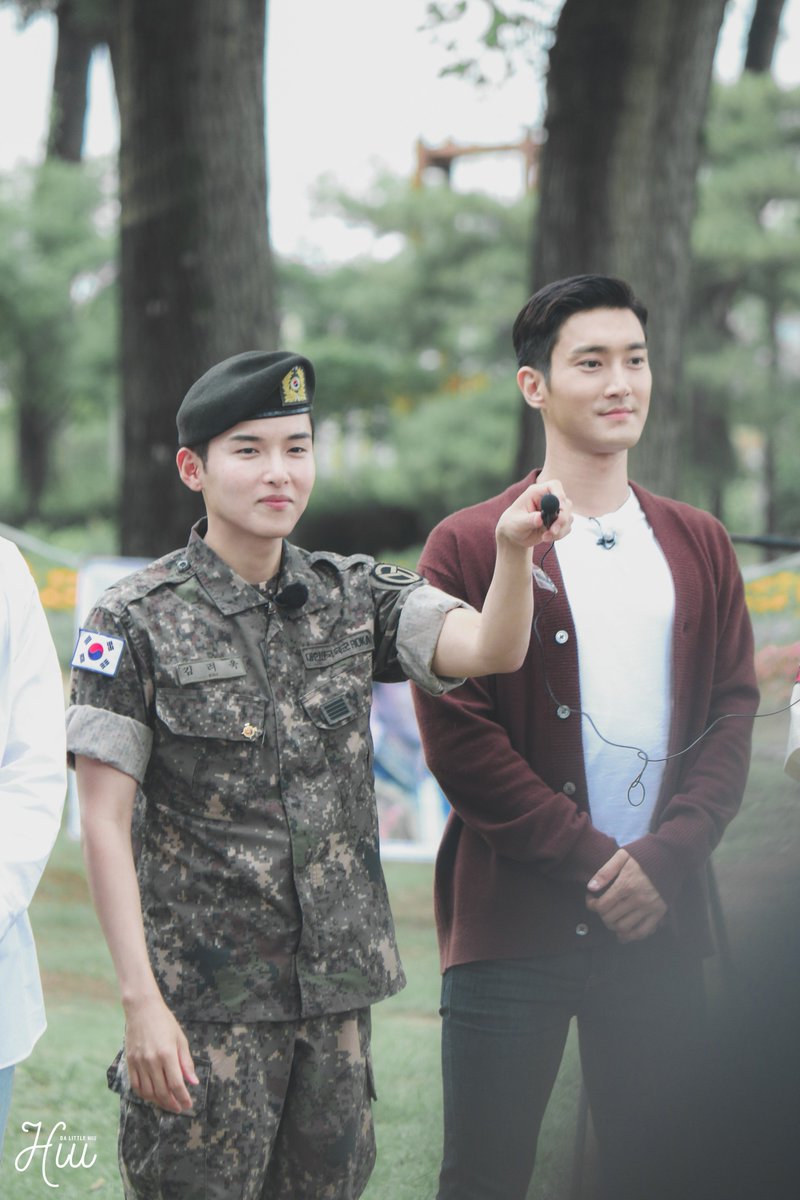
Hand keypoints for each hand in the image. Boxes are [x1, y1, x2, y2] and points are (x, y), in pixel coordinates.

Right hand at [123, 994, 198, 1112]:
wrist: (142, 1009)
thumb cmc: (165, 1022)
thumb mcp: (180, 1039)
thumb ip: (186, 1062)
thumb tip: (193, 1082)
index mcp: (167, 1054)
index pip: (176, 1084)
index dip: (183, 1097)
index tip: (188, 1105)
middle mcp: (152, 1060)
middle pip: (162, 1091)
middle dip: (172, 1103)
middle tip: (179, 1108)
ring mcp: (139, 1062)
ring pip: (148, 1092)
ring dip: (158, 1102)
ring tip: (167, 1103)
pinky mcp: (130, 1062)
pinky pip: (136, 1085)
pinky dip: (144, 1095)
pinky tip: (152, 1096)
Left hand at [495, 479, 572, 550]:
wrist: (514, 535)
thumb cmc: (512, 524)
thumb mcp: (517, 523)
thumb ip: (528, 520)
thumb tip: (539, 518)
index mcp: (536, 492)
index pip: (554, 486)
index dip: (559, 495)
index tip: (559, 509)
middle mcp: (548, 499)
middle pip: (565, 503)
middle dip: (561, 519)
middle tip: (552, 531)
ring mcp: (555, 510)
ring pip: (568, 517)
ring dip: (560, 530)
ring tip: (544, 537)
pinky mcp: (558, 521)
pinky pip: (567, 527)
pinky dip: (559, 534)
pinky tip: (546, 538)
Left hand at [586, 848, 666, 942]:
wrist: (670, 856)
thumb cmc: (643, 854)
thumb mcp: (622, 856)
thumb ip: (605, 872)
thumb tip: (590, 888)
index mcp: (626, 884)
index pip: (602, 906)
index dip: (592, 905)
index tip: (591, 899)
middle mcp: (637, 899)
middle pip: (611, 918)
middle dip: (601, 915)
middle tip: (601, 908)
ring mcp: (649, 907)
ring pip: (625, 927)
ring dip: (613, 926)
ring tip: (610, 918)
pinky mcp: (659, 912)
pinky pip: (643, 931)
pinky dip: (631, 936)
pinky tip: (623, 934)